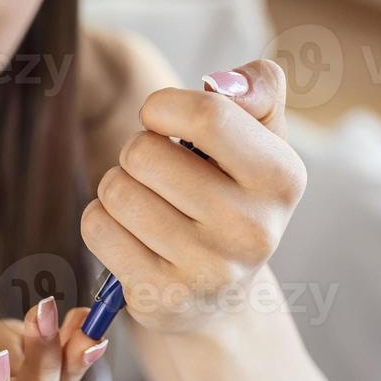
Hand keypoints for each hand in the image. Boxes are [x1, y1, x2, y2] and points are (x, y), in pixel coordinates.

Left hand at [81, 58, 306, 333]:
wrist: (222, 293)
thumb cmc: (233, 195)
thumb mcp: (261, 137)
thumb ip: (258, 88)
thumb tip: (223, 82)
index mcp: (282, 178)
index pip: (208, 116)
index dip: (163, 107)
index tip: (162, 120)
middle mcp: (253, 229)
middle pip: (144, 153)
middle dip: (138, 151)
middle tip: (158, 173)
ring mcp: (208, 270)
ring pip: (116, 190)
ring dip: (118, 187)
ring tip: (148, 202)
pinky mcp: (162, 298)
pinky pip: (98, 228)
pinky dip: (102, 222)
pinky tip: (131, 234)